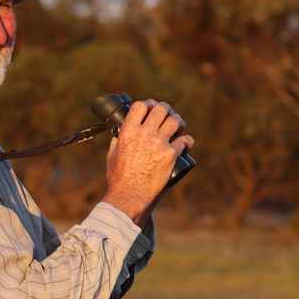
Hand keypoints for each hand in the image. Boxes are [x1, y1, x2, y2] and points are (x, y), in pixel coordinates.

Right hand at [102, 100, 194, 223]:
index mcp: (128, 132)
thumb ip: (116, 141)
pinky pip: (184, 141)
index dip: (147, 104)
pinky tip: (185, 142)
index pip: (140, 106)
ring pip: (175, 121)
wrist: (130, 194)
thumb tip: (120, 134)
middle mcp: (144, 134)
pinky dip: (186, 140)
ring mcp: (159, 143)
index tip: (150, 107)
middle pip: (160, 109)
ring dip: (177, 121)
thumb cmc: (118, 178)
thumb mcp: (112, 155)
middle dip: (165, 109)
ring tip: (178, 125)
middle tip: (167, 114)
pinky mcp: (171, 155)